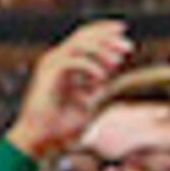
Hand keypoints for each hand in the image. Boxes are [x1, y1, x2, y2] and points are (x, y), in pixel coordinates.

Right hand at [11, 21, 136, 157]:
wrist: (41, 140)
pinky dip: (90, 67)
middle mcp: (55, 59)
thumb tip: (115, 65)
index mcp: (62, 62)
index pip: (83, 36)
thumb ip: (99, 82)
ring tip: (117, 63)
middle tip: (128, 48)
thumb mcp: (88, 99)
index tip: (124, 31)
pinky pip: (73, 61)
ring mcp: (50, 65)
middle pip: (83, 36)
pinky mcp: (48, 75)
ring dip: (102, 51)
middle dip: (108, 38)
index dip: (103, 30)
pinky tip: (101, 78)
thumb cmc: (62, 124)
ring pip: (79, 45)